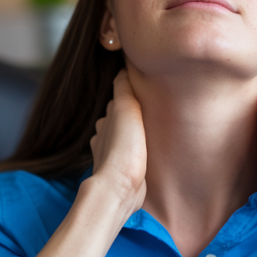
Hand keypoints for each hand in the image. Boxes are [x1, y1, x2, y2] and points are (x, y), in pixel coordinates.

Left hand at [87, 69, 147, 214]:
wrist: (120, 188)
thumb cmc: (123, 148)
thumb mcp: (125, 108)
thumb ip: (123, 88)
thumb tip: (122, 68)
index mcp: (106, 120)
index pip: (118, 102)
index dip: (129, 95)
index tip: (144, 90)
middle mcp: (104, 137)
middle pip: (119, 121)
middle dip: (132, 116)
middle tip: (152, 111)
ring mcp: (111, 157)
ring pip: (124, 140)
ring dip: (134, 136)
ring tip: (152, 132)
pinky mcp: (123, 174)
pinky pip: (130, 158)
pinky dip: (136, 154)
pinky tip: (147, 155)